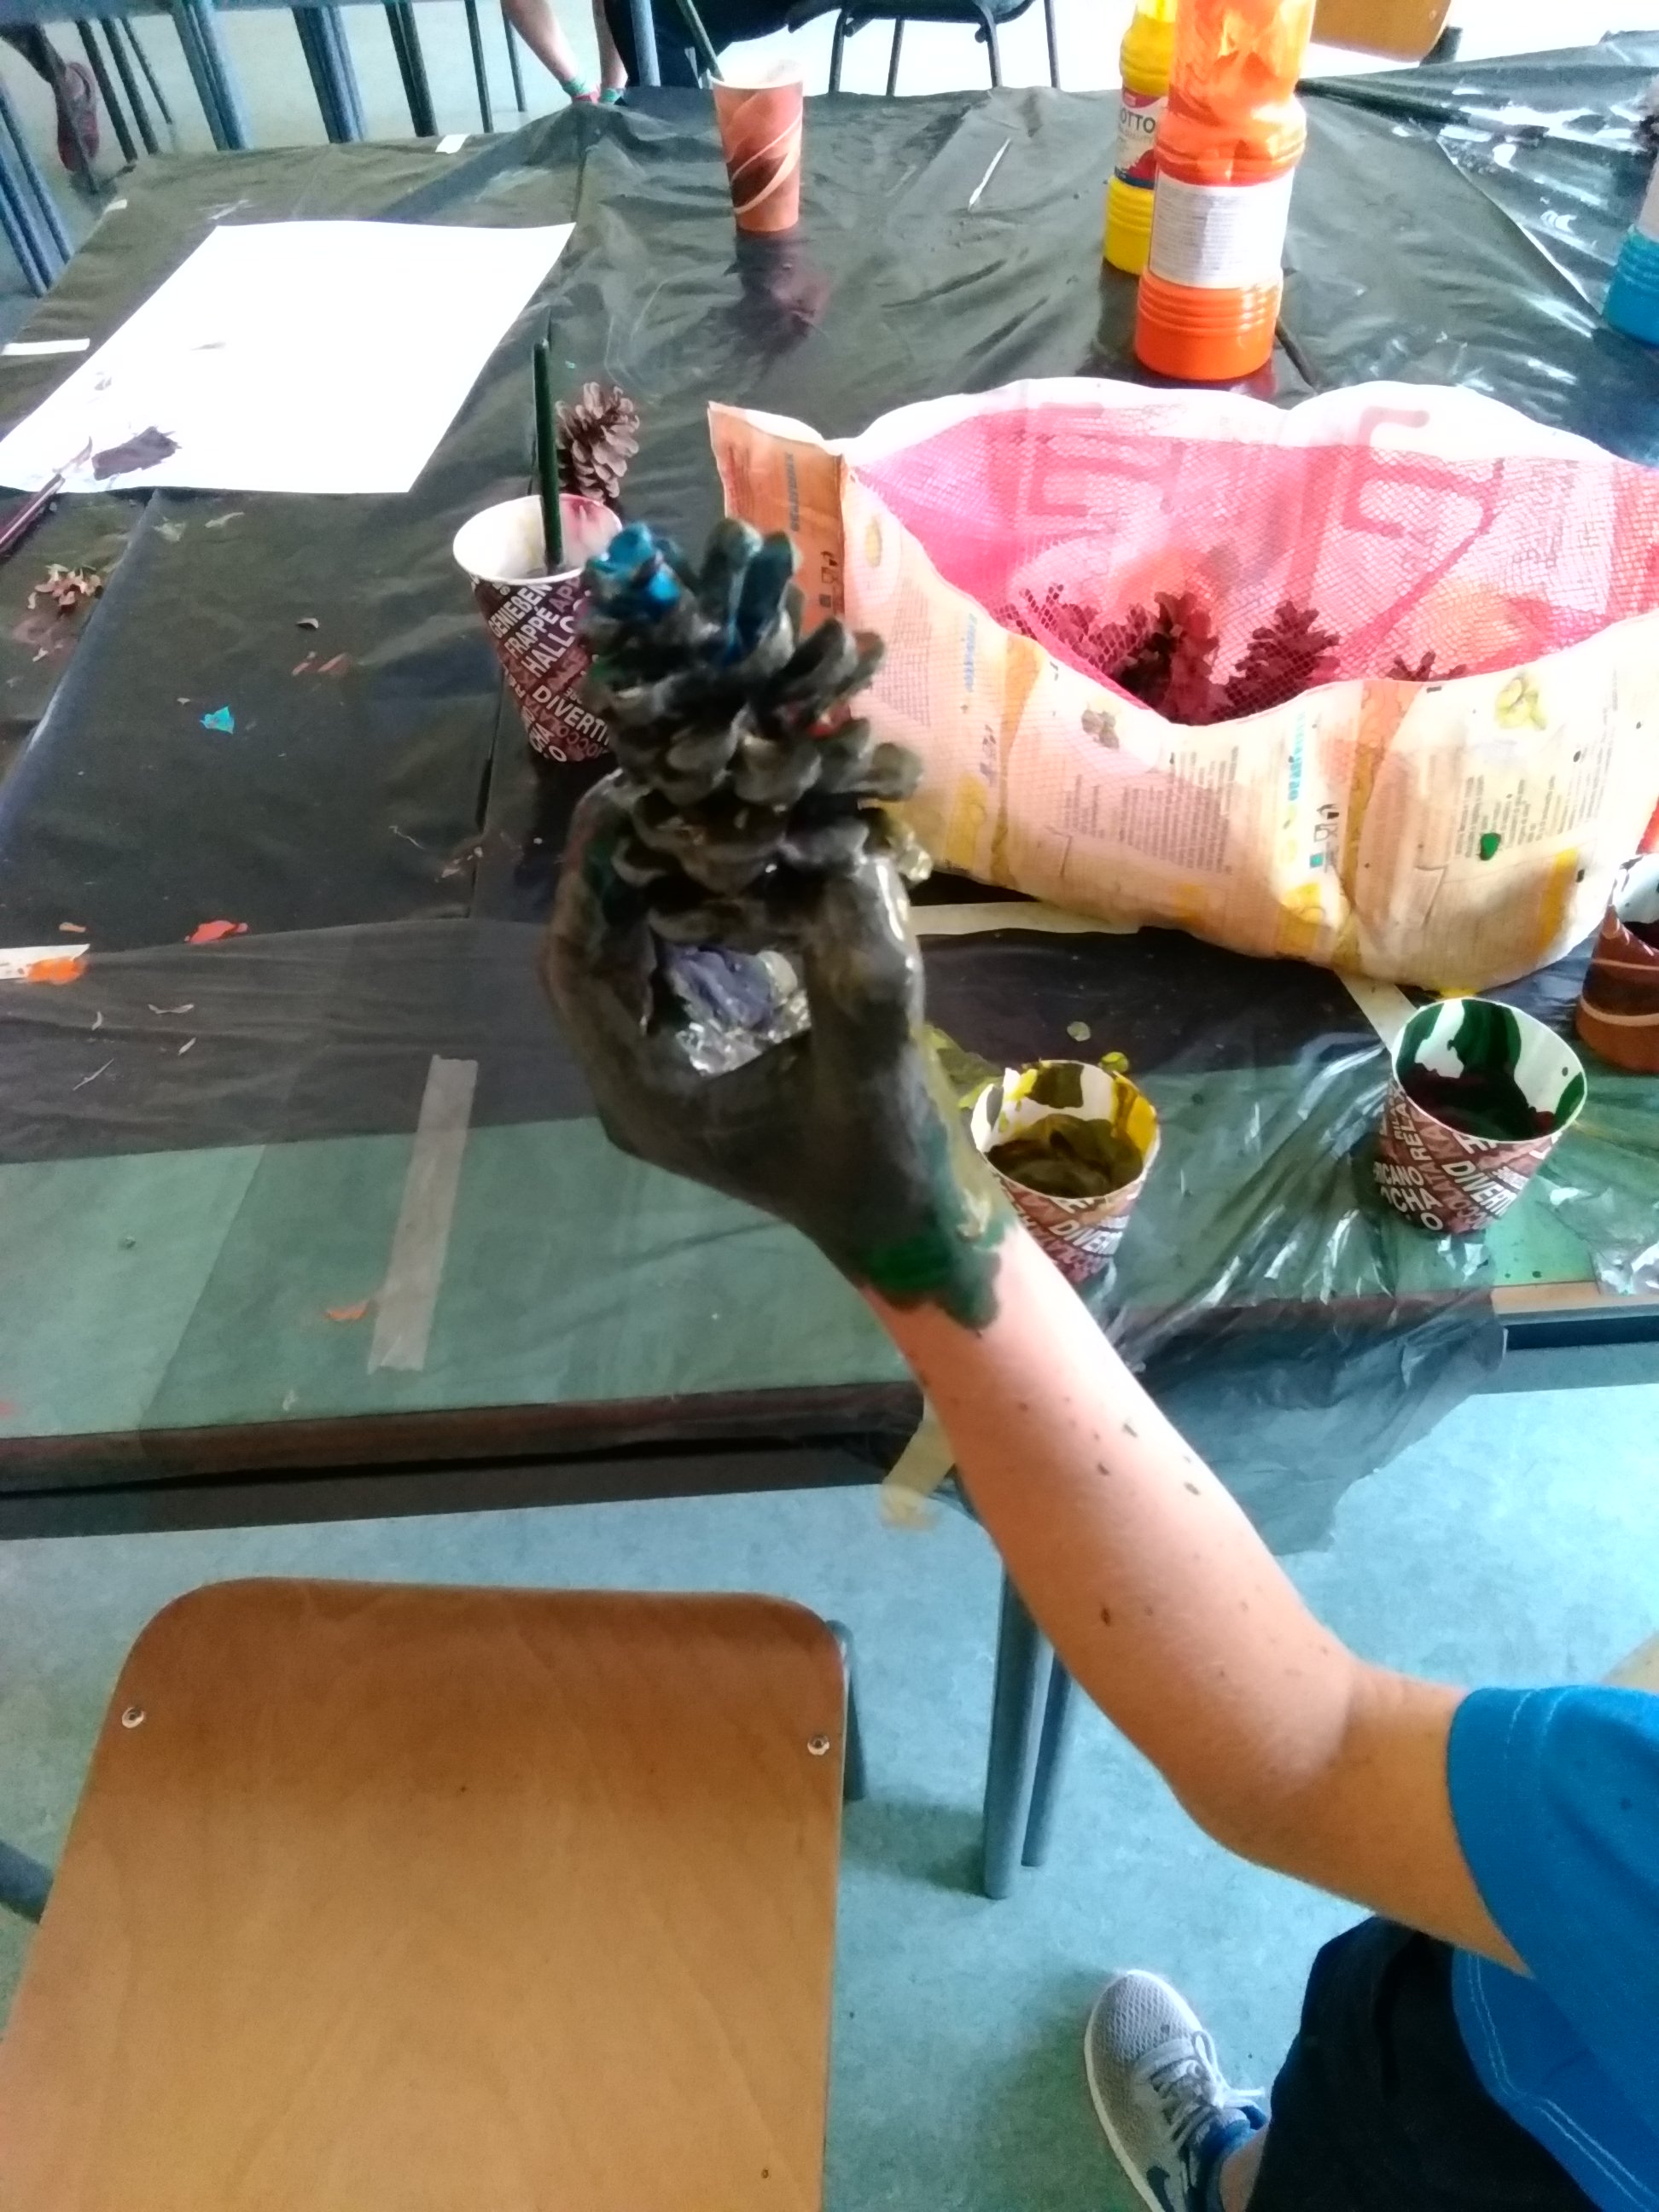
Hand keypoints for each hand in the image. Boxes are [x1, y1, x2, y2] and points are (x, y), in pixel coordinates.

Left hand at [543, 777, 1010, 1325]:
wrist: (905, 1222)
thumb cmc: (884, 1167)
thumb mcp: (876, 1075)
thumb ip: (862, 979)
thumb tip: (856, 863)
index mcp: (646, 1095)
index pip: (575, 967)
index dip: (593, 877)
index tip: (624, 797)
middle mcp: (632, 1079)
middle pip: (590, 948)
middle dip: (620, 862)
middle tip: (661, 777)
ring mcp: (658, 1065)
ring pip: (621, 950)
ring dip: (648, 876)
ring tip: (689, 800)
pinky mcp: (693, 1049)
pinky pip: (662, 962)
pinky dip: (683, 905)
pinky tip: (724, 855)